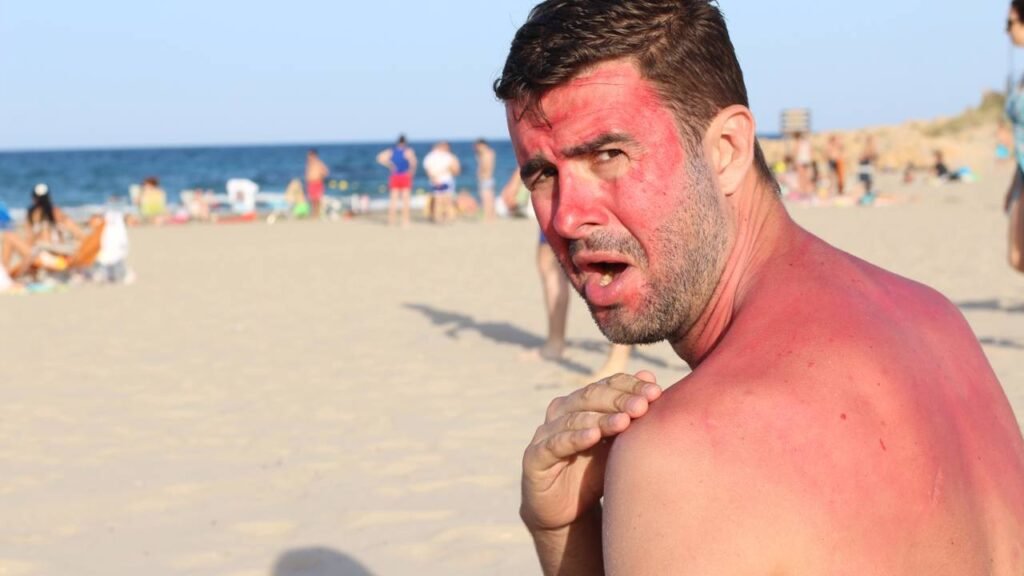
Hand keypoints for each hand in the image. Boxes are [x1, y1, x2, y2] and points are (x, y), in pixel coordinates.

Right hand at [521, 371, 661, 532]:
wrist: (566, 512)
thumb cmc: (594, 473)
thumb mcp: (617, 444)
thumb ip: (630, 414)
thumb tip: (650, 375)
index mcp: (581, 404)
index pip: (605, 385)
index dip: (629, 385)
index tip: (655, 391)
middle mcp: (561, 413)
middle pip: (589, 397)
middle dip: (618, 400)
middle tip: (642, 406)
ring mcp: (545, 434)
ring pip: (573, 418)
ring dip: (600, 418)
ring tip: (624, 421)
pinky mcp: (534, 458)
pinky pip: (555, 444)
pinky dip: (574, 438)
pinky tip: (593, 436)